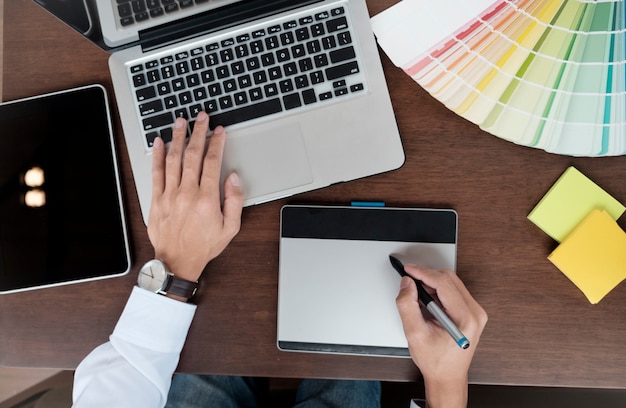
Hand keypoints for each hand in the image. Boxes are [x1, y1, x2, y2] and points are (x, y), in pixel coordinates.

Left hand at [148, 112, 243, 282]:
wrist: (177, 262)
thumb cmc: (204, 246)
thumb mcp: (230, 228)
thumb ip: (234, 201)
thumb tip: (232, 178)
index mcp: (207, 199)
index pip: (212, 162)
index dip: (217, 143)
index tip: (219, 131)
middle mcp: (187, 193)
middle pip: (192, 154)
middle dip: (198, 132)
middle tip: (201, 117)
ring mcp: (169, 195)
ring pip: (173, 159)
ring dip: (177, 137)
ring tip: (181, 121)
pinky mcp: (156, 199)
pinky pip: (156, 172)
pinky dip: (157, 155)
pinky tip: (160, 142)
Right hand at [396, 266, 486, 407]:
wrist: (447, 377)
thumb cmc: (436, 362)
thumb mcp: (415, 334)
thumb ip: (407, 306)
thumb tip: (407, 284)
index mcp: (466, 319)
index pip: (444, 284)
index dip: (423, 273)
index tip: (408, 269)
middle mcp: (475, 313)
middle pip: (449, 279)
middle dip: (426, 277)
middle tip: (408, 282)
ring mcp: (475, 312)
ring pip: (451, 283)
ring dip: (431, 284)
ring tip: (416, 295)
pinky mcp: (471, 312)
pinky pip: (453, 291)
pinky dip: (437, 291)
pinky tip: (426, 301)